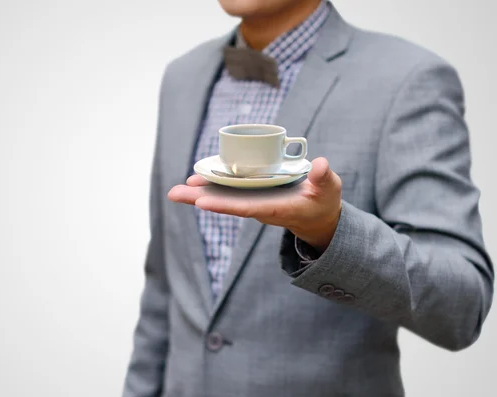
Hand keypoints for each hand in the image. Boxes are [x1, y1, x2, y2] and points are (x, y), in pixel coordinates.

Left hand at [168, 157, 342, 251]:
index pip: (246, 207)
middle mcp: (259, 207)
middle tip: (173, 194)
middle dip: (200, 199)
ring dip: (199, 193)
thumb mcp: (328, 189)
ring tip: (175, 190)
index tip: (202, 202)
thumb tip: (322, 165)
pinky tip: (195, 180)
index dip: (224, 204)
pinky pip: (228, 191)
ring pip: (223, 198)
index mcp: (275, 209)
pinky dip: (212, 186)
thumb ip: (324, 178)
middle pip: (225, 204)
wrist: (318, 215)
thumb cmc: (323, 201)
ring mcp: (254, 201)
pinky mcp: (252, 195)